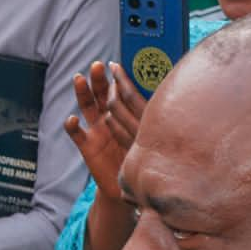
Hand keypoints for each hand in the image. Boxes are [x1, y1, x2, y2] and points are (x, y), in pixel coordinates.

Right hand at [64, 62, 144, 204]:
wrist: (130, 185)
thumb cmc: (144, 159)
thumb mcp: (153, 136)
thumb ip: (156, 119)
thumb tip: (177, 94)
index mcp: (125, 115)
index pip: (120, 93)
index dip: (117, 79)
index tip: (115, 65)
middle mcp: (109, 119)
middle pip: (101, 94)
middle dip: (98, 80)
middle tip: (97, 66)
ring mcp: (97, 131)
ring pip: (87, 107)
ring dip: (82, 93)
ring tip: (79, 79)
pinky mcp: (88, 147)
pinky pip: (77, 135)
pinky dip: (73, 126)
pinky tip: (73, 119)